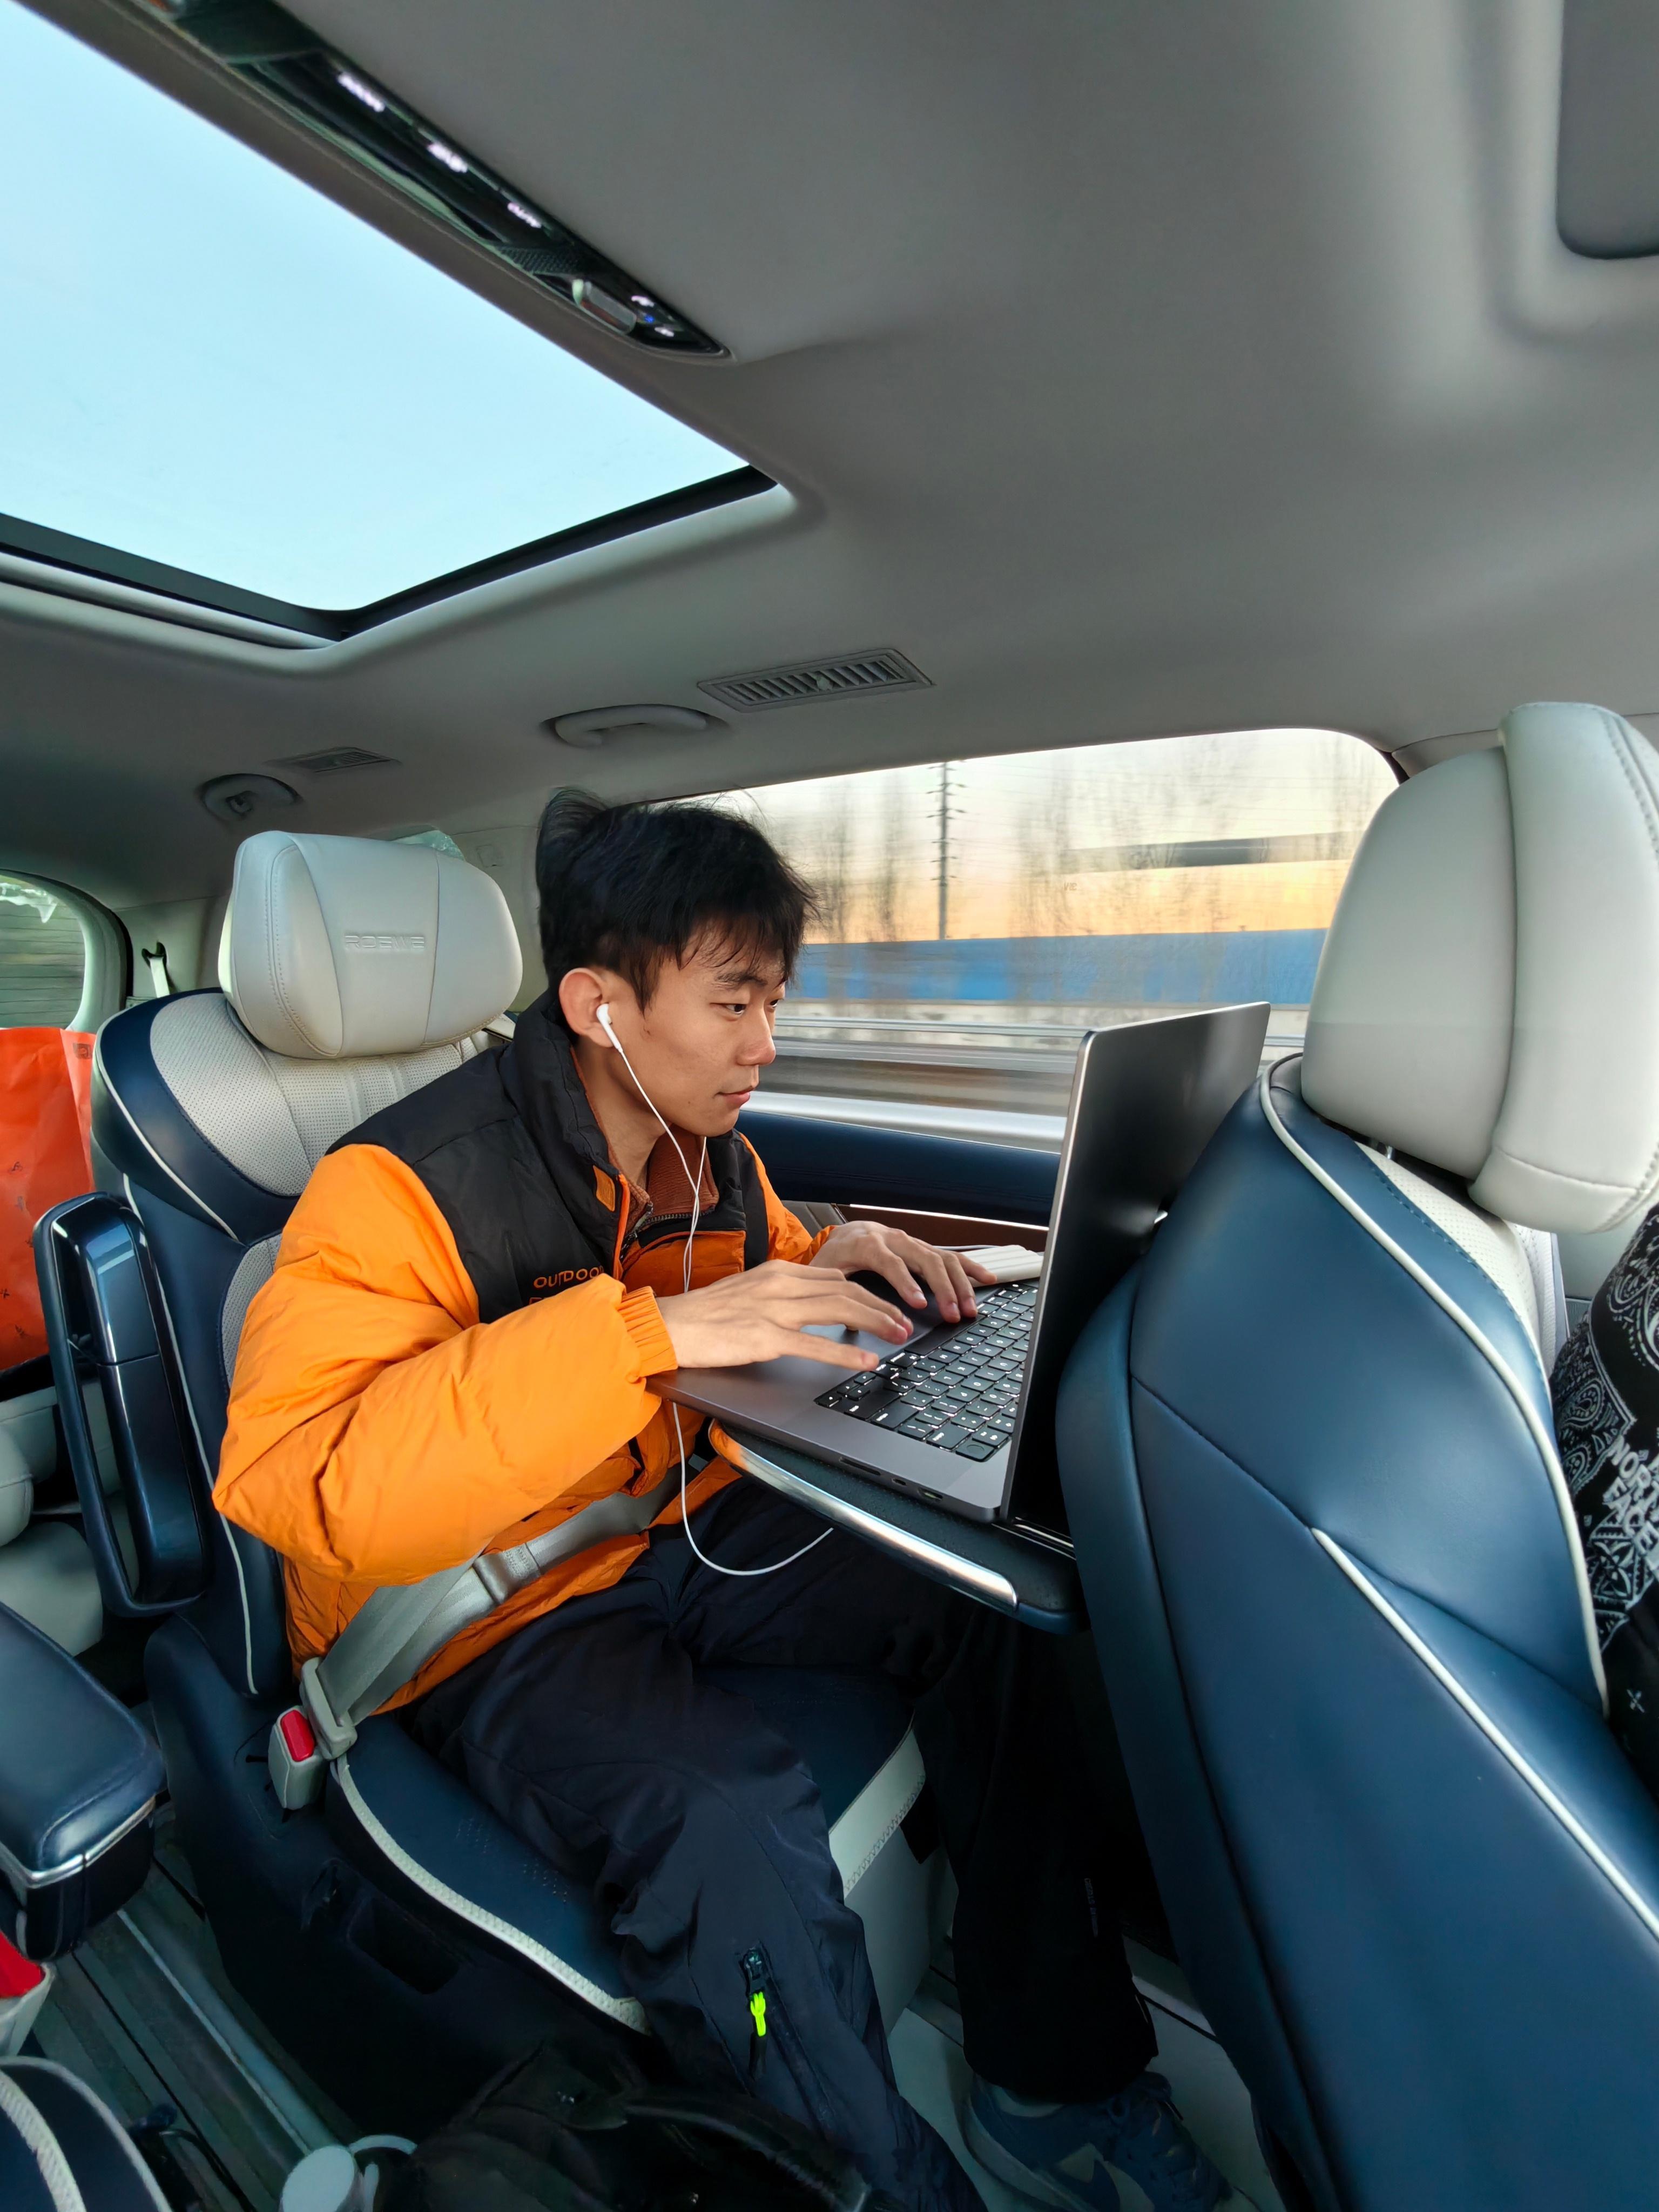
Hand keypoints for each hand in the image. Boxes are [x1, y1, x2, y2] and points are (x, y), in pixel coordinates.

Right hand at [655, 1259, 914, 1373]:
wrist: (668, 1325)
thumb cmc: (704, 1314)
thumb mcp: (748, 1292)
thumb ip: (781, 1294)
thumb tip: (811, 1302)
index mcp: (777, 1271)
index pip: (834, 1277)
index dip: (866, 1292)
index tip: (885, 1306)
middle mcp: (779, 1284)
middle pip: (845, 1290)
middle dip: (881, 1306)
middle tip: (905, 1322)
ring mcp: (773, 1310)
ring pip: (838, 1310)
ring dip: (875, 1323)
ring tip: (899, 1336)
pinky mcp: (764, 1337)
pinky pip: (815, 1344)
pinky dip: (846, 1353)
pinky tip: (867, 1361)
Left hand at [808, 1221, 995, 1324]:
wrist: (847, 1233)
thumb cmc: (837, 1255)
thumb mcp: (827, 1272)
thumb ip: (834, 1292)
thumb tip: (847, 1318)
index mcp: (868, 1244)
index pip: (891, 1262)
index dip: (906, 1282)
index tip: (919, 1303)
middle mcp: (896, 1240)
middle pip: (925, 1260)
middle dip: (943, 1288)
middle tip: (953, 1314)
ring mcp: (913, 1244)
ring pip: (942, 1258)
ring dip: (960, 1284)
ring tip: (970, 1308)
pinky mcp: (924, 1249)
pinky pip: (951, 1256)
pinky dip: (970, 1267)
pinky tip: (987, 1278)